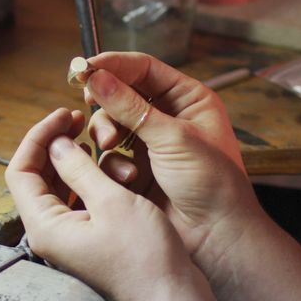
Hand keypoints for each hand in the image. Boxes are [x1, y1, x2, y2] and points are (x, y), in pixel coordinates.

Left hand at [5, 108, 202, 300]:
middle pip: (36, 178)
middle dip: (54, 145)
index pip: (20, 171)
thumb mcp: (112, 201)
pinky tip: (106, 165)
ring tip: (94, 139)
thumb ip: (80, 169)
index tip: (64, 115)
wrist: (171, 297)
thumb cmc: (144, 256)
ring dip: (74, 161)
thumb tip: (57, 144)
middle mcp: (51, 234)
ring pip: (58, 188)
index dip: (38, 137)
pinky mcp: (89, 240)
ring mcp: (70, 239)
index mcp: (45, 227)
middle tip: (77, 120)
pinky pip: (78, 201)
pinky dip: (88, 179)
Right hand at [83, 52, 267, 285]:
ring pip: (110, 126)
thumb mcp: (172, 137)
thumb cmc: (212, 183)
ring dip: (106, 135)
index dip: (113, 66)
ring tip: (111, 147)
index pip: (143, 69)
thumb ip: (130, 107)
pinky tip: (126, 177)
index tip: (84, 68)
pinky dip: (112, 164)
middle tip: (90, 105)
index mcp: (187, 99)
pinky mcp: (136, 170)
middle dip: (106, 105)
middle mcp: (168, 118)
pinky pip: (109, 157)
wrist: (216, 235)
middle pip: (121, 95)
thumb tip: (97, 78)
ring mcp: (150, 145)